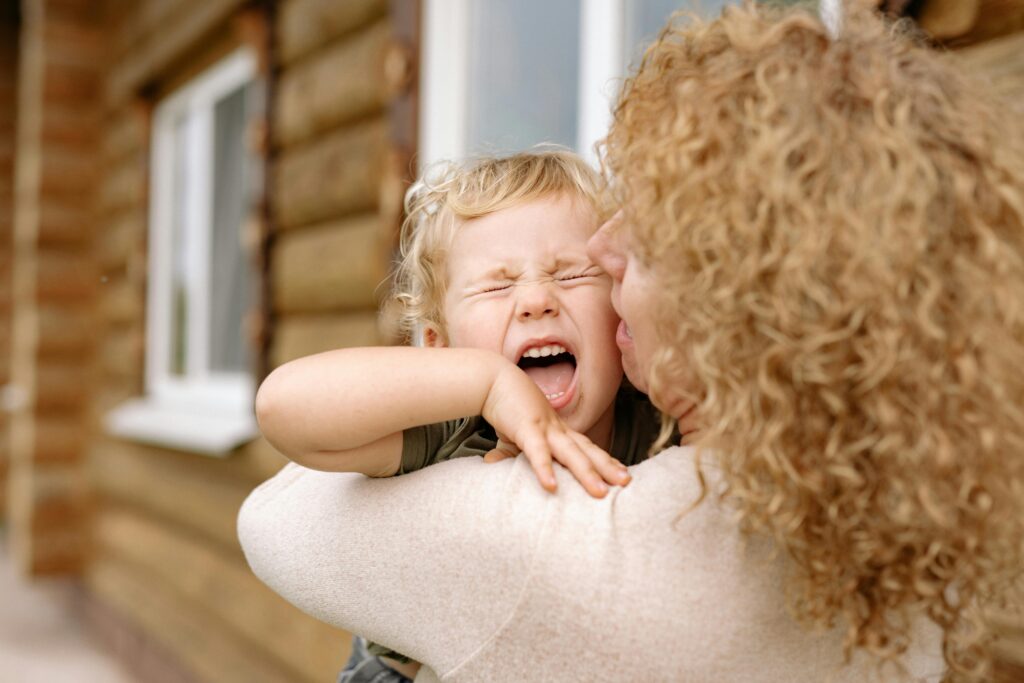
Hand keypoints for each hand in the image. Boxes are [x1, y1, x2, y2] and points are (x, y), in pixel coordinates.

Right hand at [481, 363, 630, 497]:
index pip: (586, 446)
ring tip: (601, 492)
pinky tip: (551, 487)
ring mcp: (544, 427)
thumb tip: (492, 463)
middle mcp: (557, 428)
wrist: (491, 379)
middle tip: (627, 482)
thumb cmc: (503, 404)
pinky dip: (545, 468)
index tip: (621, 473)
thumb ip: (507, 450)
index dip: (604, 459)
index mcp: (557, 429)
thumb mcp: (510, 431)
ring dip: (588, 473)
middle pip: (587, 450)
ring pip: (571, 453)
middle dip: (608, 467)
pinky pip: (538, 452)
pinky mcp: (526, 428)